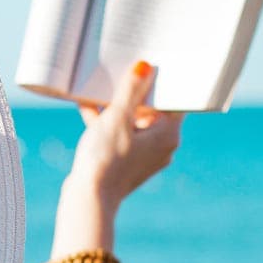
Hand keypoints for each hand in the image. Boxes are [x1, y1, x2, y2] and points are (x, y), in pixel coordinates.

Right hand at [70, 60, 183, 206]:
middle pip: (152, 109)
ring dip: (116, 105)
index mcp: (168, 135)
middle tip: (123, 68)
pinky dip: (107, 122)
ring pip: (133, 121)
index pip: (174, 100)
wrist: (88, 198)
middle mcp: (162, 146)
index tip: (152, 64)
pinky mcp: (126, 161)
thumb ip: (131, 89)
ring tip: (99, 86)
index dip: (163, 81)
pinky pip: (121, 134)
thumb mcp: (117, 117)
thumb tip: (145, 67)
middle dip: (134, 91)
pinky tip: (87, 105)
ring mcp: (144, 155)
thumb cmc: (106, 158)